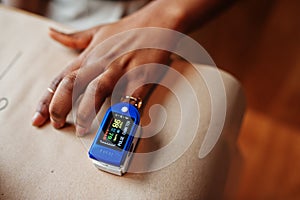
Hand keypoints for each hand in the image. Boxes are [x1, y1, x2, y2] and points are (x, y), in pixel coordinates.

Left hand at [32, 19, 171, 135]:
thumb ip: (74, 38)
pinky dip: (125, 110)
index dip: (47, 99)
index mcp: (90, 56)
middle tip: (57, 125)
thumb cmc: (129, 29)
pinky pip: (131, 95)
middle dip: (60, 107)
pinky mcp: (141, 74)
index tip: (39, 117)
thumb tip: (51, 33)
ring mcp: (121, 68)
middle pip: (73, 85)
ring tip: (82, 129)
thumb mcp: (98, 31)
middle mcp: (101, 62)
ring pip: (97, 90)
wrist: (159, 21)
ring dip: (86, 112)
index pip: (61, 79)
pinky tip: (120, 123)